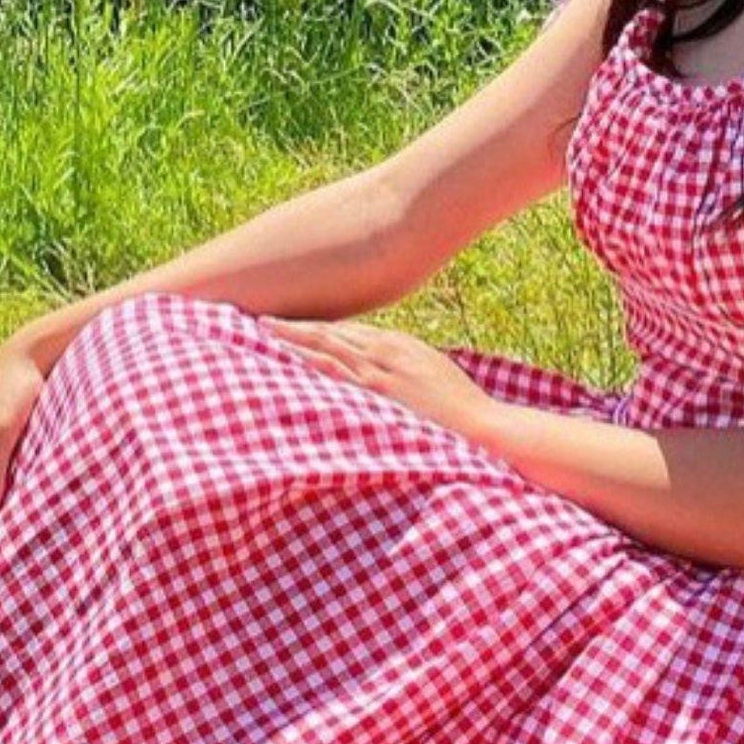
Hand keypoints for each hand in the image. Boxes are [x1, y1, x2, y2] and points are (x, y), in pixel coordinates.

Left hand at [260, 315, 500, 445]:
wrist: (481, 425)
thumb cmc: (460, 407)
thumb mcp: (432, 375)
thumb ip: (405, 370)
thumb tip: (385, 376)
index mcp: (400, 344)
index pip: (348, 331)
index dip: (317, 328)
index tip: (292, 326)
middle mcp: (387, 350)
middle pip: (331, 332)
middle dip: (297, 326)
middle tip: (262, 319)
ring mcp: (381, 371)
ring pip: (327, 345)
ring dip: (294, 337)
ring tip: (264, 329)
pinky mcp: (378, 392)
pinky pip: (336, 372)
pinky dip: (309, 360)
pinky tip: (287, 355)